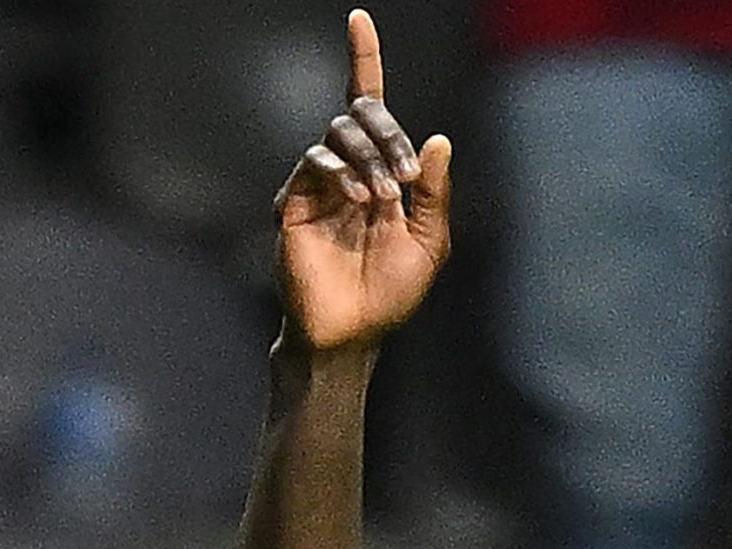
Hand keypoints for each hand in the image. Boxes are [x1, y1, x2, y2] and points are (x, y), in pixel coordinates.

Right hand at [274, 10, 452, 353]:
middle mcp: (348, 170)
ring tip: (384, 196)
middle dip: (387, 131)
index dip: (364, 59)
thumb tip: (439, 139)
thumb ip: (434, 192)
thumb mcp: (430, 241)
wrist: (352, 334)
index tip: (358, 18)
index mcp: (382, 172)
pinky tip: (357, 198)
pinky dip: (339, 172)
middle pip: (360, 113)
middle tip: (407, 174)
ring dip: (369, 156)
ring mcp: (318, 185)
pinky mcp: (292, 203)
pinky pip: (313, 162)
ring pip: (337, 133)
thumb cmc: (390, 294)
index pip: (371, 105)